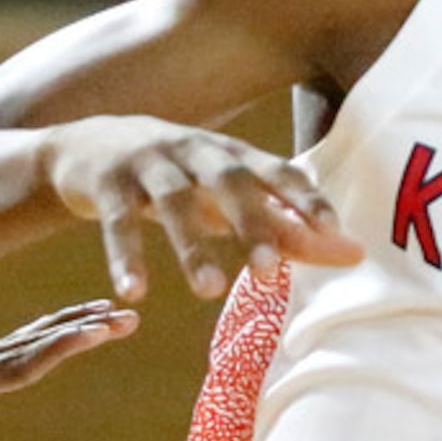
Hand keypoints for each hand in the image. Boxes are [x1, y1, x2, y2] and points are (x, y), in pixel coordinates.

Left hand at [0, 300, 138, 440]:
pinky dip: (25, 345)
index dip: (65, 346)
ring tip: (98, 314)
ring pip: (8, 344)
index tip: (107, 326)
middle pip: (22, 343)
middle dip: (74, 327)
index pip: (18, 363)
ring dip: (55, 330)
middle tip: (125, 312)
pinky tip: (35, 343)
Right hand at [40, 115, 361, 301]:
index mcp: (233, 154)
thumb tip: (356, 255)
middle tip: (270, 274)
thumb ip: (290, 228)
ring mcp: (148, 162)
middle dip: (252, 224)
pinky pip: (116, 221)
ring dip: (191, 246)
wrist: (85, 146)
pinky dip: (126, 256)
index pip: (279, 171)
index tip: (333, 234)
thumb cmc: (180, 179)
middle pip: (230, 182)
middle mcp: (195, 151)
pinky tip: (133, 293)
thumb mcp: (230, 199)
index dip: (306, 199)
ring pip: (174, 202)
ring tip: (209, 291)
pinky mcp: (106, 181)